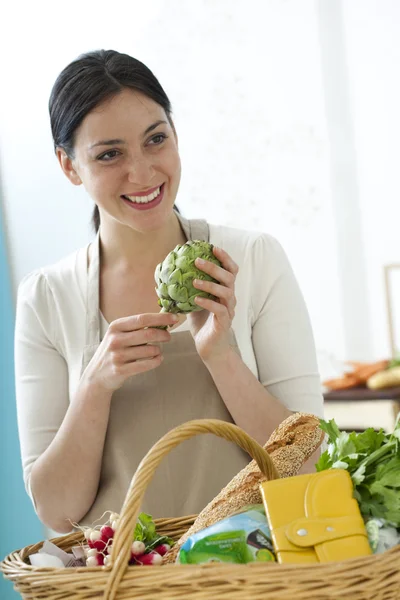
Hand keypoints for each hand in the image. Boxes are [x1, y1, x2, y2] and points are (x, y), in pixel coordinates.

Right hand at [83, 313, 177, 390]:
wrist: (97, 375)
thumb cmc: (114, 351)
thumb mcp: (119, 334)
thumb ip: (137, 327)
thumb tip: (163, 320)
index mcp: (116, 326)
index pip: (142, 319)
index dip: (161, 318)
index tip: (174, 318)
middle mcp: (115, 339)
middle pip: (148, 334)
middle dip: (163, 334)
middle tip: (168, 337)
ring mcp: (117, 355)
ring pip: (149, 350)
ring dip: (158, 350)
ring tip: (157, 350)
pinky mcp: (121, 370)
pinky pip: (146, 365)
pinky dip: (156, 361)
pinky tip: (158, 359)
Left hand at [188, 246, 237, 363]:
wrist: (210, 348)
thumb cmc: (201, 324)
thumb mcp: (191, 302)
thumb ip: (185, 289)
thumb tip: (165, 274)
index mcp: (225, 290)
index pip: (231, 270)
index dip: (225, 258)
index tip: (213, 247)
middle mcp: (230, 298)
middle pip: (229, 277)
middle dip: (214, 267)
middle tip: (198, 262)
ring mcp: (229, 310)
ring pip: (226, 292)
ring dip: (210, 285)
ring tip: (195, 282)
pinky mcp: (224, 323)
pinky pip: (219, 310)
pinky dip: (208, 303)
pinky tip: (196, 299)